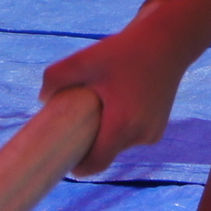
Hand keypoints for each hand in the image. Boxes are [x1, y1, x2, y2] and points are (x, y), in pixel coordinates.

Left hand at [40, 9, 197, 173]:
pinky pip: (131, 136)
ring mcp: (153, 134)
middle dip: (90, 143)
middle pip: (106, 152)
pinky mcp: (158, 128)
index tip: (63, 161)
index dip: (78, 167)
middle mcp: (141, 134)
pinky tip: (116, 106)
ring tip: (99, 108)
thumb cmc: (125, 50)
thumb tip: (42, 99)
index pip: (97, 163)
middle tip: (75, 123)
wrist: (169, 42)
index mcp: (123, 124)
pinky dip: (120, 127)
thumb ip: (56, 77)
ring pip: (119, 144)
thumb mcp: (86, 59)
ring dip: (106, 134)